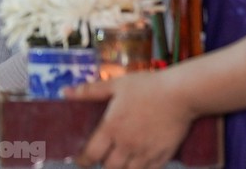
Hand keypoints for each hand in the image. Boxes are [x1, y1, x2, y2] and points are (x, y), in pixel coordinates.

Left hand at [64, 70, 193, 168]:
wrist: (180, 93)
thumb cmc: (147, 86)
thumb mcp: (116, 85)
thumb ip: (89, 91)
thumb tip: (65, 92)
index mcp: (112, 128)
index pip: (91, 154)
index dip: (83, 160)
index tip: (81, 159)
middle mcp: (126, 144)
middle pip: (108, 167)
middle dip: (103, 163)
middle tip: (103, 156)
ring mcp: (145, 152)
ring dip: (121, 168)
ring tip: (120, 160)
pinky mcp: (162, 157)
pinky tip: (138, 163)